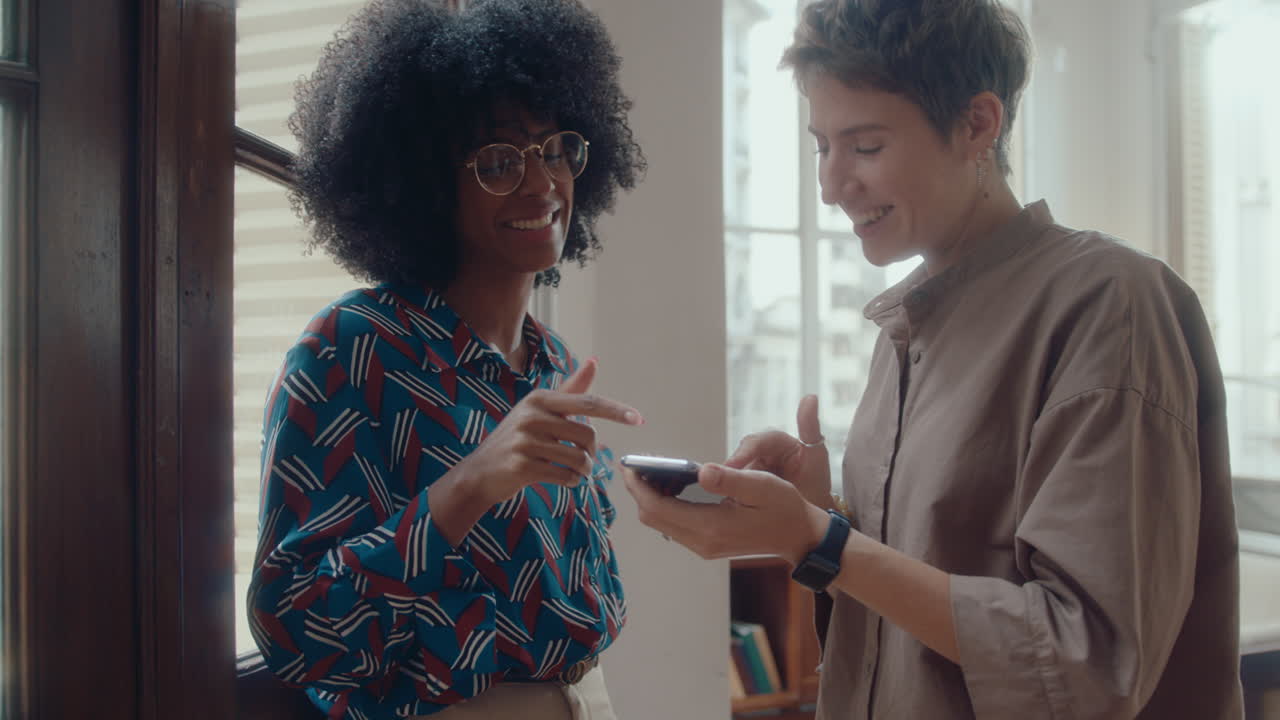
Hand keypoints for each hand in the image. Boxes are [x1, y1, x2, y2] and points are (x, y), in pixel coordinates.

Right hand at [454, 357, 642, 506]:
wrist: (479, 472)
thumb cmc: (516, 439)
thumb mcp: (539, 410)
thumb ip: (570, 390)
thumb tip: (594, 361)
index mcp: (539, 398)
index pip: (587, 402)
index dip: (615, 410)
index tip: (638, 419)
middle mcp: (531, 415)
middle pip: (586, 434)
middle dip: (592, 452)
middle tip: (583, 459)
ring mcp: (525, 441)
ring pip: (578, 457)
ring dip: (583, 470)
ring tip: (575, 472)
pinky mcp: (522, 465)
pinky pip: (564, 476)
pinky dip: (570, 482)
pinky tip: (562, 480)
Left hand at [622, 463, 827, 566]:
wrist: (800, 537)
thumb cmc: (784, 508)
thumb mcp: (762, 487)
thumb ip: (730, 479)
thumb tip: (701, 470)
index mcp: (711, 527)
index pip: (658, 509)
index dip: (638, 487)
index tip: (629, 466)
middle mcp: (702, 542)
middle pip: (653, 518)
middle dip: (639, 491)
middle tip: (636, 465)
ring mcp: (704, 546)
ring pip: (661, 523)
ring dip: (651, 498)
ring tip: (653, 471)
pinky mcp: (707, 544)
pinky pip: (675, 525)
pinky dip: (665, 506)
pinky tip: (672, 485)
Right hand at [725, 394, 830, 507]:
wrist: (812, 516)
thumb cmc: (816, 484)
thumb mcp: (816, 457)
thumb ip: (811, 427)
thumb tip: (811, 397)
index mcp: (777, 442)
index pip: (757, 441)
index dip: (743, 453)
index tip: (732, 467)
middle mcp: (760, 453)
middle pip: (739, 456)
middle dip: (730, 469)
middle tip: (720, 483)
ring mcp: (751, 469)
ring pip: (732, 471)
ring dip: (726, 480)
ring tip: (720, 494)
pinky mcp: (744, 483)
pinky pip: (731, 484)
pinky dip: (727, 490)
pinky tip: (722, 500)